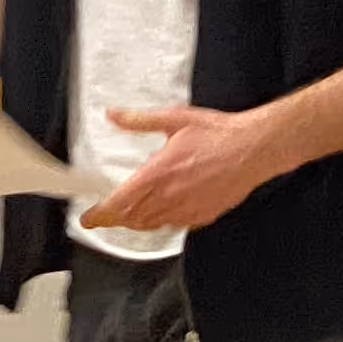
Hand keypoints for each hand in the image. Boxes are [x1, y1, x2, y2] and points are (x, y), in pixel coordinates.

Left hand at [85, 103, 275, 233]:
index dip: (100, 215)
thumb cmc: (217, 133)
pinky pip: (175, 225)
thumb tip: (114, 115)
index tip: (89, 219)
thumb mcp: (174, 119)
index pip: (119, 203)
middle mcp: (169, 196)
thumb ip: (139, 121)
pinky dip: (162, 222)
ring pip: (152, 225)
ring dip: (136, 222)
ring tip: (128, 217)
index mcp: (157, 173)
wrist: (253, 149)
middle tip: (104, 217)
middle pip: (132, 219)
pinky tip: (162, 213)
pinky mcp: (203, 215)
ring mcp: (187, 209)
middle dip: (115, 220)